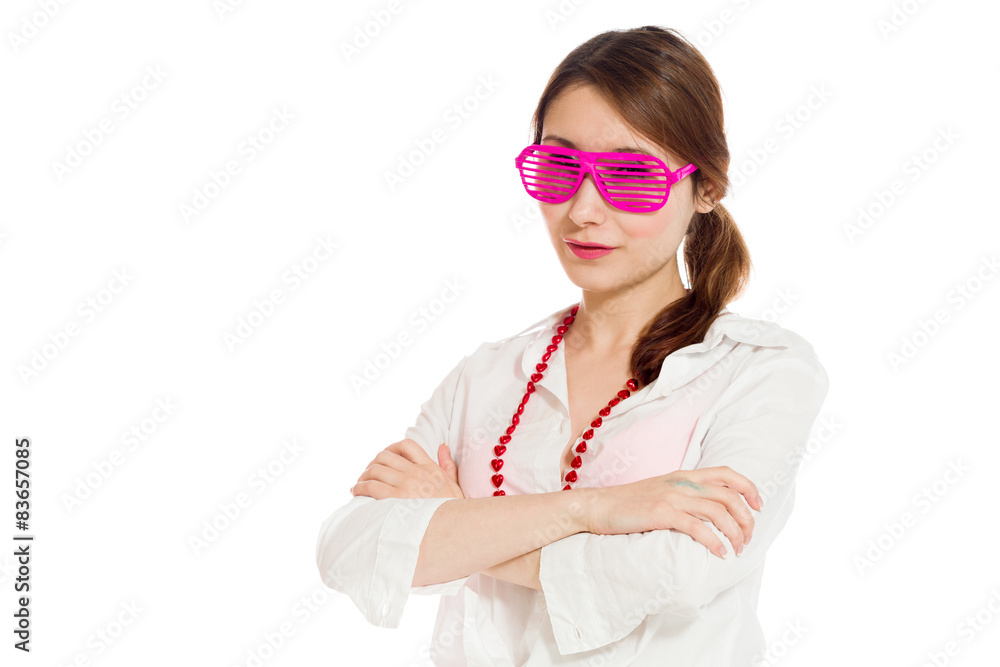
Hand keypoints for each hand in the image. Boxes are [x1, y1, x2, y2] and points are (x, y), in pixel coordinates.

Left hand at [350, 439, 464, 500]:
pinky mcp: (397, 499)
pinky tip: (357, 492)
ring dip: (363, 476)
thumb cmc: (453, 510)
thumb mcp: (454, 483)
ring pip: (375, 470)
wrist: (453, 528)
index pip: (407, 445)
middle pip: (385, 456)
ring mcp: (407, 485)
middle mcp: (417, 472)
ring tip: (359, 484)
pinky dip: (360, 487)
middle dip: (372, 463)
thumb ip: (448, 464)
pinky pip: (371, 486)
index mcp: (430, 467)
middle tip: (367, 474)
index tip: (384, 458)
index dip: (391, 448)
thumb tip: (442, 446)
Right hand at [585, 466, 761, 557]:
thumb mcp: (661, 490)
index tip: (758, 505)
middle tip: (747, 538)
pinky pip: (697, 528)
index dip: (748, 488)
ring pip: (718, 513)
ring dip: (734, 534)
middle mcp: (682, 483)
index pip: (726, 473)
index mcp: (684, 475)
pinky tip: (719, 553)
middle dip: (746, 519)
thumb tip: (708, 509)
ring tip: (737, 550)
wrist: (599, 506)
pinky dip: (714, 542)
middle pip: (729, 496)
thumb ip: (684, 493)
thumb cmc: (629, 504)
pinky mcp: (661, 513)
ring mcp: (672, 497)